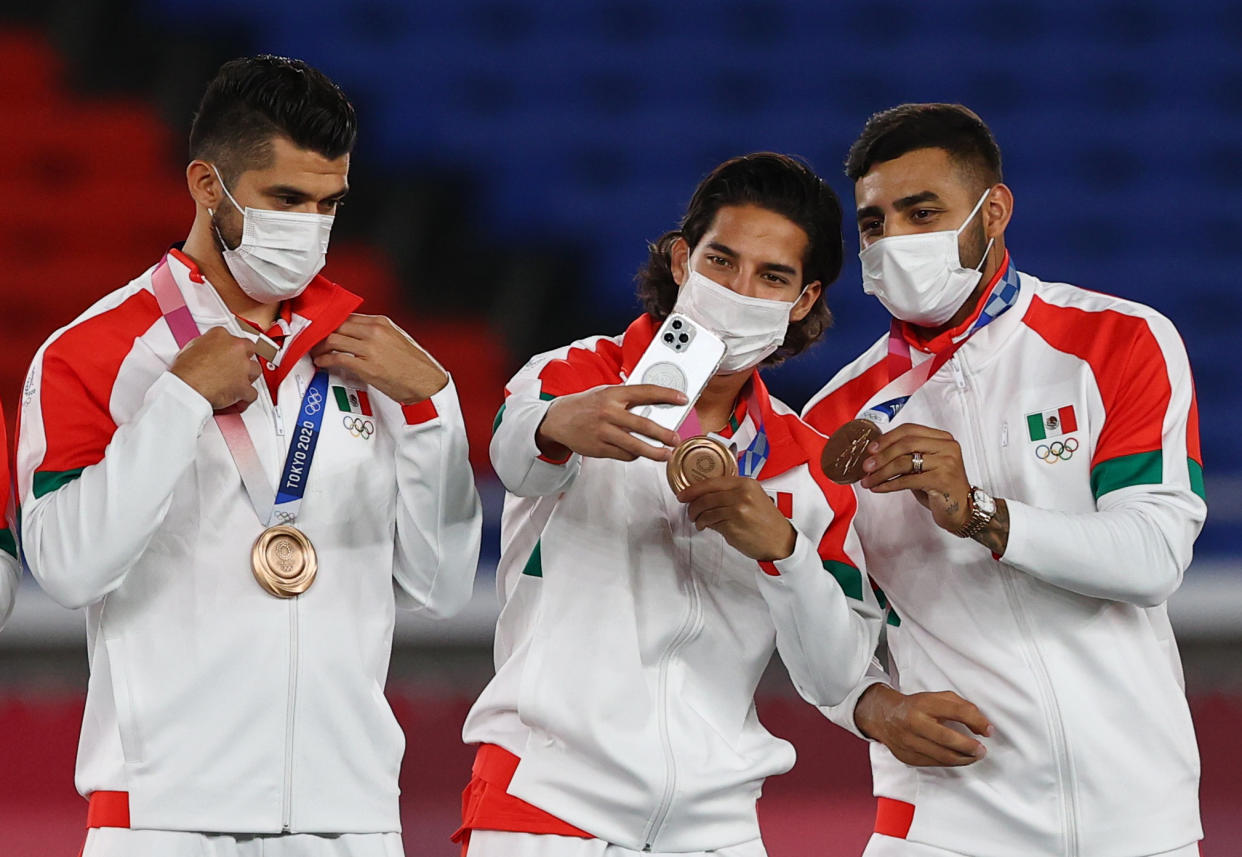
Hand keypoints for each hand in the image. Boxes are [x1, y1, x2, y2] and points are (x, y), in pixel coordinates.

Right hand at [170, 326, 259, 411]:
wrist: (186, 387)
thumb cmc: (185, 370)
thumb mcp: (191, 348)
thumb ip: (207, 346)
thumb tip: (209, 351)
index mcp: (221, 335)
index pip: (234, 338)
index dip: (232, 349)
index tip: (228, 355)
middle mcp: (235, 348)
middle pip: (249, 351)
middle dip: (244, 360)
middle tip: (234, 368)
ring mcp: (242, 367)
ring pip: (255, 370)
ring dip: (248, 378)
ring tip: (236, 383)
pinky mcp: (244, 386)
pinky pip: (252, 393)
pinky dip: (245, 398)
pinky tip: (238, 400)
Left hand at [311, 314, 447, 403]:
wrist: (426, 383)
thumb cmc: (414, 366)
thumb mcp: (396, 339)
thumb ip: (376, 334)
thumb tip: (355, 336)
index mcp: (382, 323)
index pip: (347, 317)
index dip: (330, 323)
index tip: (322, 329)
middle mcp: (375, 332)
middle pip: (337, 326)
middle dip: (321, 333)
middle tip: (313, 340)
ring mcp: (370, 349)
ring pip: (333, 339)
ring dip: (319, 347)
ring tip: (315, 353)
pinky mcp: (367, 366)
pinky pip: (337, 358)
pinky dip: (324, 360)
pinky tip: (321, 363)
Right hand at [535, 384, 686, 462]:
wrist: (558, 419)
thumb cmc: (587, 405)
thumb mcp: (606, 393)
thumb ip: (628, 399)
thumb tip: (657, 405)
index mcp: (613, 394)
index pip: (645, 392)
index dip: (666, 395)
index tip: (682, 399)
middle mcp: (609, 412)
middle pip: (643, 425)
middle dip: (663, 434)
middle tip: (676, 439)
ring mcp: (603, 432)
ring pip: (634, 445)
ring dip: (653, 452)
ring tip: (666, 455)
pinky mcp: (599, 448)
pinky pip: (623, 454)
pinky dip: (633, 454)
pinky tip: (637, 452)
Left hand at [677, 476, 796, 560]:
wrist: (780, 540)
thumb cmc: (767, 520)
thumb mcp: (754, 496)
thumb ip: (732, 492)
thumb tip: (705, 493)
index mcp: (746, 484)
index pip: (712, 482)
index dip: (694, 489)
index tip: (684, 494)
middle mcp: (741, 495)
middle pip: (706, 497)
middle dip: (692, 505)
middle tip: (689, 510)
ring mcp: (737, 511)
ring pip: (706, 511)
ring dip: (698, 517)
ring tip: (698, 521)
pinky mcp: (733, 527)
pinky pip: (712, 524)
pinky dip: (706, 525)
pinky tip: (706, 526)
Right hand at [855, 684, 992, 766]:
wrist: (884, 716)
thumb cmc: (916, 707)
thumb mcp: (937, 698)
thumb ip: (961, 707)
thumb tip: (982, 726)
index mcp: (923, 704)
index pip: (956, 711)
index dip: (976, 721)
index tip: (988, 730)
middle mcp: (914, 722)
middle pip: (948, 738)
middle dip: (969, 747)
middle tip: (982, 750)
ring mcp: (909, 742)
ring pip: (942, 756)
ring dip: (963, 758)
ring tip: (974, 756)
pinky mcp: (907, 757)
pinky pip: (934, 763)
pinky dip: (949, 762)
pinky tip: (957, 758)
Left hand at [859, 423, 970, 533]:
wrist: (961, 510)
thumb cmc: (939, 486)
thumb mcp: (924, 465)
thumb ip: (907, 454)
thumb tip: (874, 453)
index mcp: (942, 438)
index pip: (909, 430)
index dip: (887, 438)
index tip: (870, 449)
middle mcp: (947, 447)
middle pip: (906, 444)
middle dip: (882, 455)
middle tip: (866, 466)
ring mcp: (947, 463)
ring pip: (905, 462)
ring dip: (881, 472)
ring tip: (868, 481)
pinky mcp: (942, 480)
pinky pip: (908, 480)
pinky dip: (889, 484)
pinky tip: (879, 488)